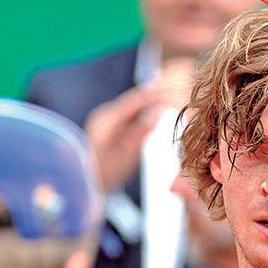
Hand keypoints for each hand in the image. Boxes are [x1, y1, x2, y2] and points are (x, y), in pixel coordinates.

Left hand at [85, 58, 194, 191]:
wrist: (86, 183)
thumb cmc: (105, 173)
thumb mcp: (124, 156)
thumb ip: (139, 132)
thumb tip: (157, 112)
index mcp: (108, 120)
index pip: (137, 100)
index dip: (158, 92)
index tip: (178, 89)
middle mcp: (107, 114)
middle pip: (136, 98)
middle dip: (158, 91)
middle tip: (181, 84)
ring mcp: (108, 119)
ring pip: (135, 103)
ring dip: (154, 97)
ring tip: (175, 90)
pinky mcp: (112, 125)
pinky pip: (133, 111)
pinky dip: (147, 107)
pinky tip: (161, 106)